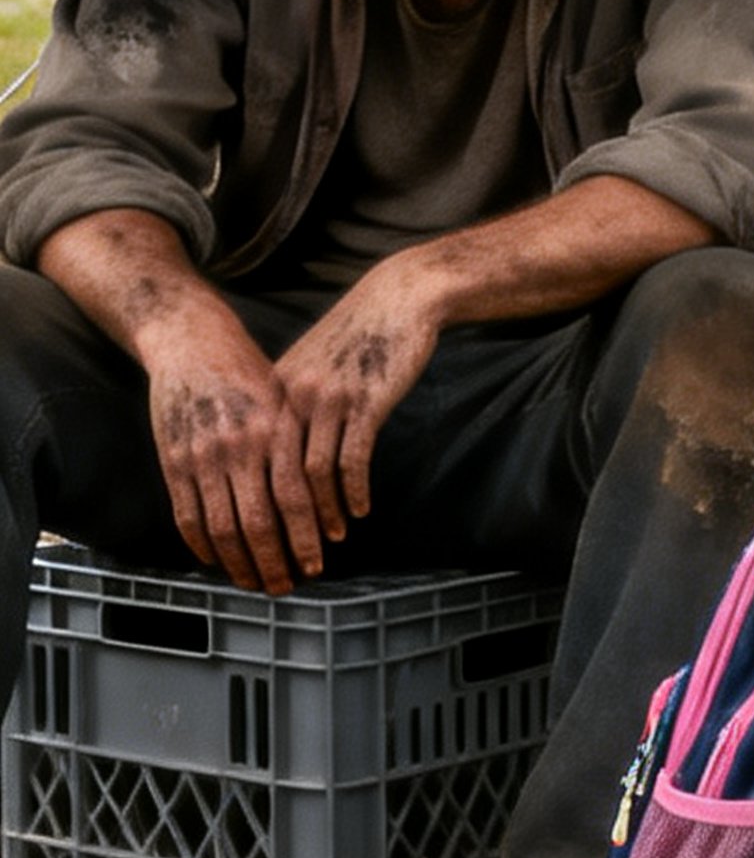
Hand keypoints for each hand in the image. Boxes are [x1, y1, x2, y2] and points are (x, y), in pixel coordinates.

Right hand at [142, 301, 321, 592]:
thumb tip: (327, 493)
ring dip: (239, 564)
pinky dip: (202, 545)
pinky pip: (186, 515)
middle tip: (286, 586)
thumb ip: (298, 443)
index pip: (295, 501)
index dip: (305, 539)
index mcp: (275, 431)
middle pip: (259, 523)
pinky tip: (216, 559)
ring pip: (221, 528)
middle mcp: (239, 447)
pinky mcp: (173, 460)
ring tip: (254, 582)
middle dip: (275, 563)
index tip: (316, 565)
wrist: (191, 340)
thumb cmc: (247, 370)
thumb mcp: (283, 398)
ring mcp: (201, 455)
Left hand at [272, 255, 449, 537]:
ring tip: (331, 540)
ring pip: (313, 475)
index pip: (251, 464)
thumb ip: (291, 406)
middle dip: (284, 528)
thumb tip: (280, 455)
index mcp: (272, 391)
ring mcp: (327, 398)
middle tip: (293, 560)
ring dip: (322, 515)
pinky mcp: (364, 400)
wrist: (398, 298)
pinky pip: (352, 458)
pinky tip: (361, 510)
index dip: (254, 509)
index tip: (261, 541)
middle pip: (276, 478)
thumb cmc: (357, 335)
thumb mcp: (311, 366)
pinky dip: (354, 491)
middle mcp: (292, 397)